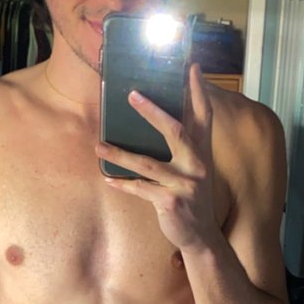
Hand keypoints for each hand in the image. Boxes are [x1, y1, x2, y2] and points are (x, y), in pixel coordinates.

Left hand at [95, 64, 217, 252]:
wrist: (201, 236)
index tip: (191, 67)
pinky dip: (123, 184)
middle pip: (175, 131)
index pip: (204, 116)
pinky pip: (141, 189)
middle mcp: (197, 165)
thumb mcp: (194, 170)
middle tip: (132, 94)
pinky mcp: (170, 203)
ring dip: (120, 153)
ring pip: (148, 164)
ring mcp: (184, 185)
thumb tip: (158, 123)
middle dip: (153, 112)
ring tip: (99, 145)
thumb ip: (185, 148)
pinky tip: (107, 178)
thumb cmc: (192, 198)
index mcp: (203, 152)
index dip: (199, 91)